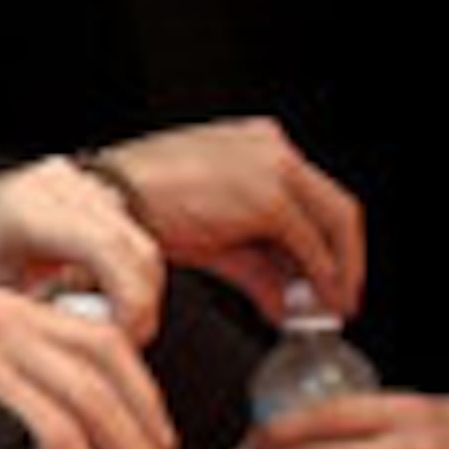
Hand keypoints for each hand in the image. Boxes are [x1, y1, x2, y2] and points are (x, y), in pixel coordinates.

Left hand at [0, 156, 171, 337]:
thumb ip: (28, 329)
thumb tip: (86, 359)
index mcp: (20, 209)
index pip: (112, 253)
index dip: (133, 306)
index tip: (121, 345)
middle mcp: (51, 184)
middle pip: (138, 252)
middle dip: (136, 310)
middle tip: (110, 351)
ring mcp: (70, 180)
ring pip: (141, 247)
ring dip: (132, 295)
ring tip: (88, 327)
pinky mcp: (82, 188)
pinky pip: (129, 238)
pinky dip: (122, 278)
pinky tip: (84, 300)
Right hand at [91, 118, 365, 319]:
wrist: (106, 201)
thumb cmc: (136, 209)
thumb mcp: (208, 236)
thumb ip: (254, 264)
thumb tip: (283, 298)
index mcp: (252, 143)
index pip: (309, 194)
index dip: (326, 242)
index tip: (328, 275)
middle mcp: (270, 147)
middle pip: (332, 205)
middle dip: (342, 260)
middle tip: (339, 298)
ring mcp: (273, 167)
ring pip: (333, 221)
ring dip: (337, 270)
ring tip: (331, 305)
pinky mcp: (269, 196)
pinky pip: (310, 241)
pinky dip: (321, 274)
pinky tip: (315, 298)